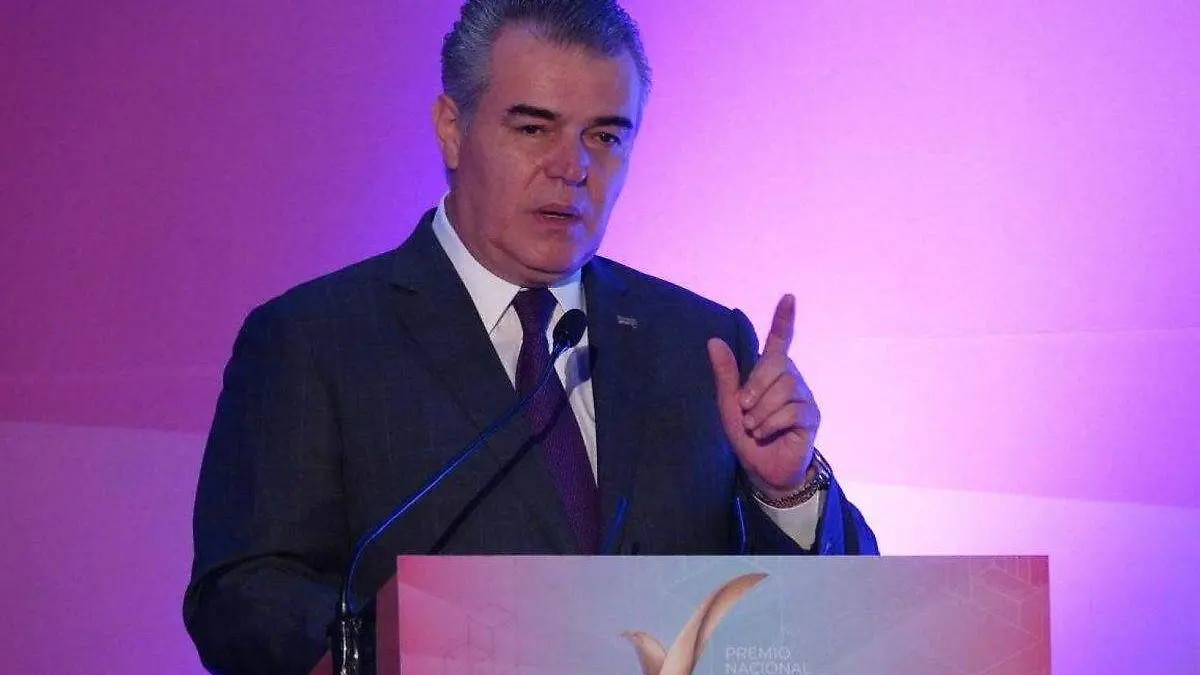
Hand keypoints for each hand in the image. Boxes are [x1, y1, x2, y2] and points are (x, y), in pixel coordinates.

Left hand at [707, 294, 818, 500]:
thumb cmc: (746, 435)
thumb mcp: (728, 405)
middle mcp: (791, 379)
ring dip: (762, 410)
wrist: (761, 468)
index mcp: (771, 373)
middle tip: (744, 408)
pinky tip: (766, 433)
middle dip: (756, 385)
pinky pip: (792, 411)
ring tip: (754, 426)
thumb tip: (713, 340)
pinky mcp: (812, 416)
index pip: (780, 341)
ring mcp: (804, 397)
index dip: (783, 319)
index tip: (788, 297)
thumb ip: (725, 374)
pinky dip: (771, 423)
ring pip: (785, 389)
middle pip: (778, 365)